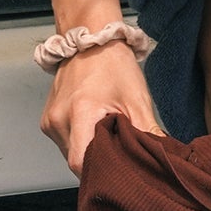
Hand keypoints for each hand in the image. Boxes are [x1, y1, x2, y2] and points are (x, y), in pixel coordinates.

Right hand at [40, 41, 162, 174]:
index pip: (81, 163)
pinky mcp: (48, 121)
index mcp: (80, 112)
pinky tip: (95, 129)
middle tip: (120, 150)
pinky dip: (81, 142)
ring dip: (90, 151)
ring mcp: (49, 121)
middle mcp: (58, 119)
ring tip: (107, 135)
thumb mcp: (137, 100)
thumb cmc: (113, 64)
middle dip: (100, 161)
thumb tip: (162, 159)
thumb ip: (148, 134)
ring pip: (71, 154)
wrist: (91, 39)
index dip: (101, 171)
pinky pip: (65, 143)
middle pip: (77, 161)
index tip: (118, 170)